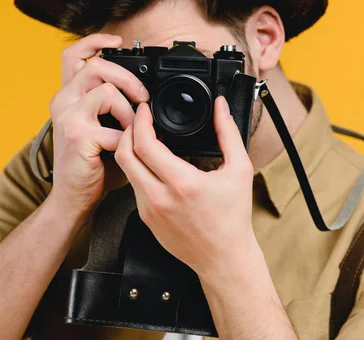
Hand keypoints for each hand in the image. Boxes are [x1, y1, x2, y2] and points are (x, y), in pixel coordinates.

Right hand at [48, 34, 148, 218]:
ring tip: (131, 129)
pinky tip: (123, 148)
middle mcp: (64, 101)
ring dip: (129, 110)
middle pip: (97, 66)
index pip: (74, 54)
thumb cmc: (92, 164)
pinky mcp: (77, 135)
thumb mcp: (103, 127)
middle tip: (143, 97)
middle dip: (129, 79)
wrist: (74, 197)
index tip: (118, 41)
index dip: (95, 41)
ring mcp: (68, 117)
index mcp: (70, 96)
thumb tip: (146, 95)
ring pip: (107, 91)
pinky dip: (127, 138)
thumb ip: (116, 108)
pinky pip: (114, 126)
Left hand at [114, 97, 256, 276]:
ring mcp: (149, 211)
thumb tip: (221, 106)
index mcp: (182, 183)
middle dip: (128, 130)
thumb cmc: (233, 218)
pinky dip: (139, 170)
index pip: (144, 144)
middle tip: (139, 119)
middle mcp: (160, 198)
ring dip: (131, 150)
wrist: (224, 258)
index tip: (145, 109)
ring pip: (127, 171)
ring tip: (146, 138)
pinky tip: (153, 164)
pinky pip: (135, 187)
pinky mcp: (146, 219)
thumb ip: (228, 133)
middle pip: (124, 155)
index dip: (140, 121)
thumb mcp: (239, 170)